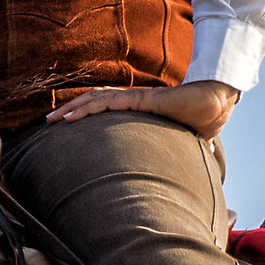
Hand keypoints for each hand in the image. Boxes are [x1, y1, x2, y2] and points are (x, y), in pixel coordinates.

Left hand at [46, 79, 240, 138]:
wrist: (217, 103)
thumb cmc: (202, 118)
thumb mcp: (184, 141)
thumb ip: (181, 151)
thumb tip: (195, 165)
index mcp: (138, 108)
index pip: (105, 106)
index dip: (84, 112)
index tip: (66, 125)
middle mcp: (132, 101)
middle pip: (92, 101)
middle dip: (68, 110)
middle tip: (47, 122)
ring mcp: (135, 99)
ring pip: (94, 100)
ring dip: (70, 109)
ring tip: (51, 120)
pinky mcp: (140, 100)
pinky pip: (107, 103)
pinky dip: (85, 109)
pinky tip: (70, 118)